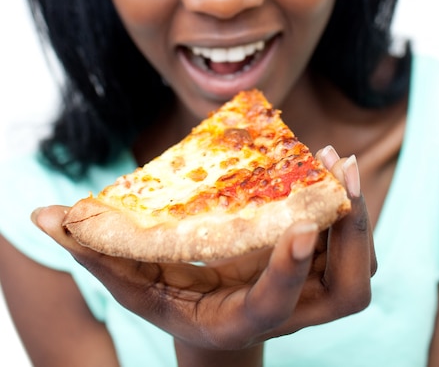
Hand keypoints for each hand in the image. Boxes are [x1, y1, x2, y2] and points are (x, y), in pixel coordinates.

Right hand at [31, 148, 374, 353]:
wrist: (216, 321)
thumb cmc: (171, 302)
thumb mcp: (134, 283)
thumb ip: (94, 252)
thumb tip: (40, 215)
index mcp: (240, 320)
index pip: (272, 307)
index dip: (288, 273)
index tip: (303, 226)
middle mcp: (287, 313)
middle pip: (342, 289)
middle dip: (348, 233)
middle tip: (335, 170)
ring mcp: (309, 295)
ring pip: (354, 264)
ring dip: (354, 213)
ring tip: (334, 159)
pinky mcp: (318, 271)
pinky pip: (348, 242)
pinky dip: (345, 205)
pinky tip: (326, 165)